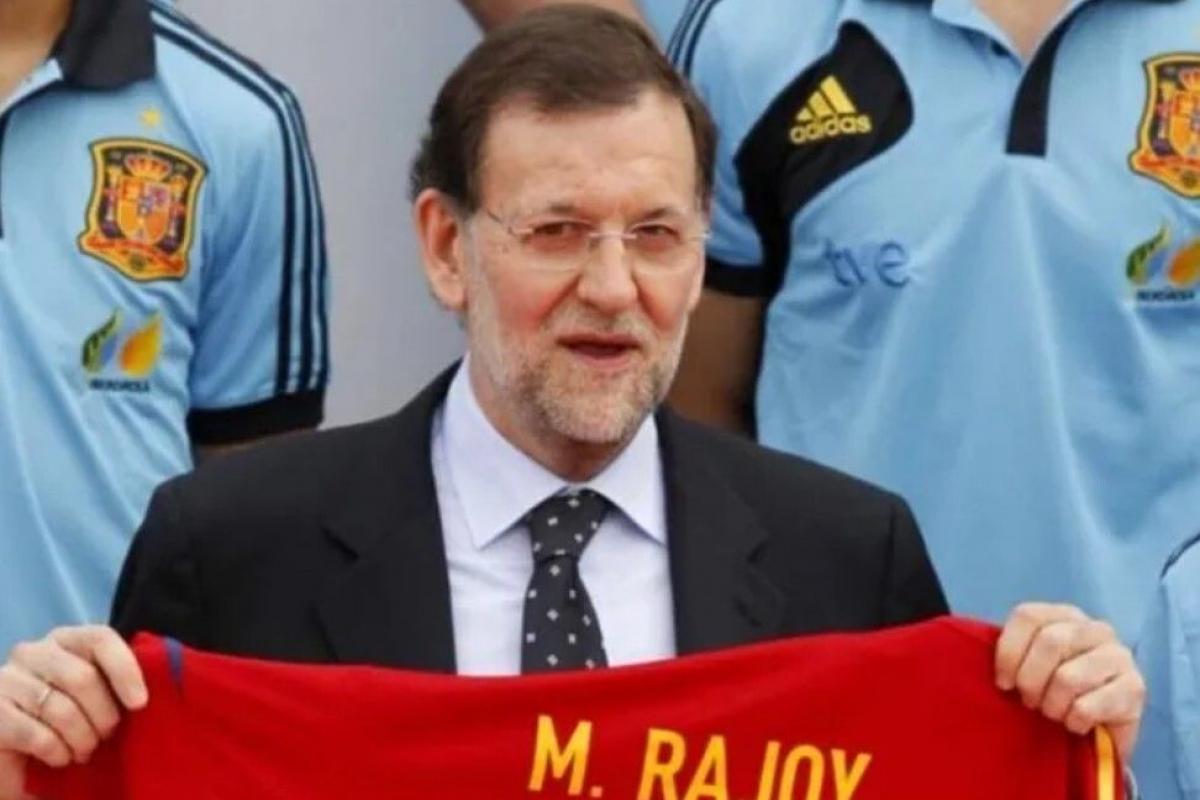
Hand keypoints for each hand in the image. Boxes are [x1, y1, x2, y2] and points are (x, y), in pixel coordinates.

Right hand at [0, 626, 146, 798]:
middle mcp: (32, 652)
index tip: (140, 703)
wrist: (17, 755)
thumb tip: (162, 681)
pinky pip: (36, 735)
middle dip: (103, 716)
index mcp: (64, 640)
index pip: (100, 639)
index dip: (125, 670)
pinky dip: (56, 752)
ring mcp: (6, 680)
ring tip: (84, 751)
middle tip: (106, 736)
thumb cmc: (66, 720)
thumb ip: (117, 681)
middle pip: (82, 678)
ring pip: (60, 709)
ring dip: (81, 739)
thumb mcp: (96, 695)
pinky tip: (60, 758)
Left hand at [994, 603, 1143, 759]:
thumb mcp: (1027, 666)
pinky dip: (1073, 721)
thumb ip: (1010, 653)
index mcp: (1063, 615)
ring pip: (1069, 677)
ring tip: (1053, 713)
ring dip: (1052, 705)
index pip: (1028, 616)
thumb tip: (973, 651)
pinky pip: (1088, 706)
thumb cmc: (1053, 692)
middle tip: (1030, 702)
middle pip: (1050, 642)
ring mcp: (1120, 655)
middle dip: (1030, 681)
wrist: (1096, 730)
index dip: (1008, 652)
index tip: (1002, 683)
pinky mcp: (1135, 688)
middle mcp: (1095, 628)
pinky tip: (1075, 724)